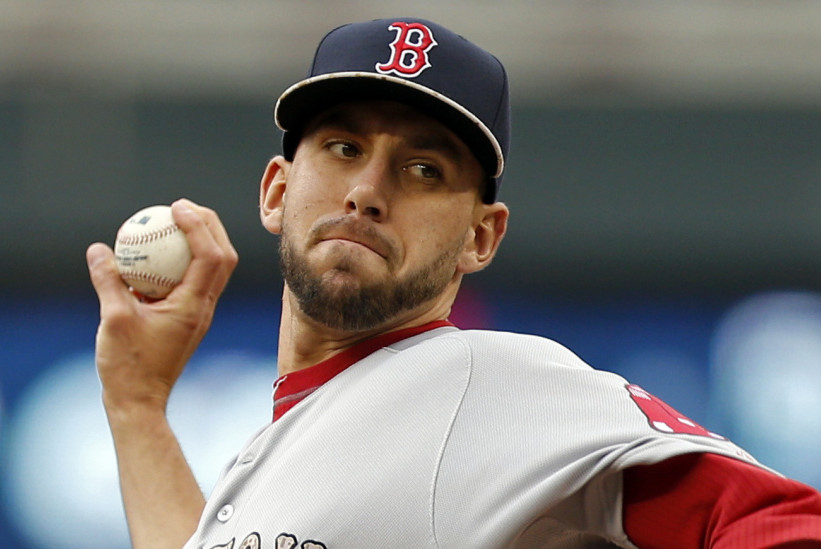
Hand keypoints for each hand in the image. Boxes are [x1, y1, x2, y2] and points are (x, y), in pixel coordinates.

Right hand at [87, 199, 238, 413]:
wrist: (140, 401)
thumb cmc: (128, 366)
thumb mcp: (111, 319)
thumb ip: (108, 281)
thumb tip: (99, 248)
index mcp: (194, 306)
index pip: (210, 256)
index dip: (199, 226)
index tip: (176, 207)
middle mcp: (204, 307)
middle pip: (223, 256)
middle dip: (210, 225)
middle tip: (182, 206)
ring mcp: (200, 312)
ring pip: (214, 268)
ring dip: (203, 240)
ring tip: (176, 220)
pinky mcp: (189, 317)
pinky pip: (195, 279)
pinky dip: (185, 260)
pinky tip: (158, 252)